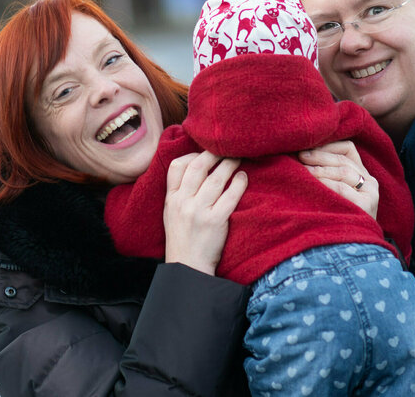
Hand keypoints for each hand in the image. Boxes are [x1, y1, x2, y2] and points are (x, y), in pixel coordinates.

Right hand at [163, 151, 247, 274]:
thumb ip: (180, 192)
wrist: (188, 266)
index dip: (193, 154)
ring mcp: (199, 211)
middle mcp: (183, 202)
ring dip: (229, 164)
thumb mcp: (171, 213)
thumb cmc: (183, 239)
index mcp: (171, 199)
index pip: (177, 166)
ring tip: (238, 158)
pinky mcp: (215, 221)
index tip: (206, 153)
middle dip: (214, 154)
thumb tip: (196, 168)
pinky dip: (238, 183)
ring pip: (216, 179)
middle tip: (227, 148)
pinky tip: (243, 177)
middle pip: (198, 167)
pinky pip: (230, 196)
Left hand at [299, 141, 378, 219]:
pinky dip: (323, 183)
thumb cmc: (335, 218)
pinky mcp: (365, 206)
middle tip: (300, 155)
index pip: (348, 149)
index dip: (327, 145)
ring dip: (319, 169)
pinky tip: (310, 183)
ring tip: (301, 170)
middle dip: (319, 155)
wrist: (351, 249)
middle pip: (342, 159)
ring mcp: (370, 194)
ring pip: (342, 171)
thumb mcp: (333, 193)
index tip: (307, 146)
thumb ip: (326, 175)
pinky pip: (340, 188)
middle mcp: (370, 182)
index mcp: (363, 175)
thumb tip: (300, 154)